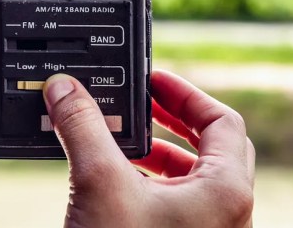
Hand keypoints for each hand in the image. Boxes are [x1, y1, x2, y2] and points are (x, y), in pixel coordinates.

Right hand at [43, 69, 253, 227]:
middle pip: (212, 147)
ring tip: (120, 141)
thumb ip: (83, 128)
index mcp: (226, 191)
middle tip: (140, 104)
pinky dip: (150, 184)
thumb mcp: (100, 185)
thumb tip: (66, 88)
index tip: (152, 79)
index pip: (222, 120)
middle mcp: (226, 213)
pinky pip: (177, 206)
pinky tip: (116, 184)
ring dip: (158, 153)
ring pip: (193, 179)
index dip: (185, 92)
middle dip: (171, 121)